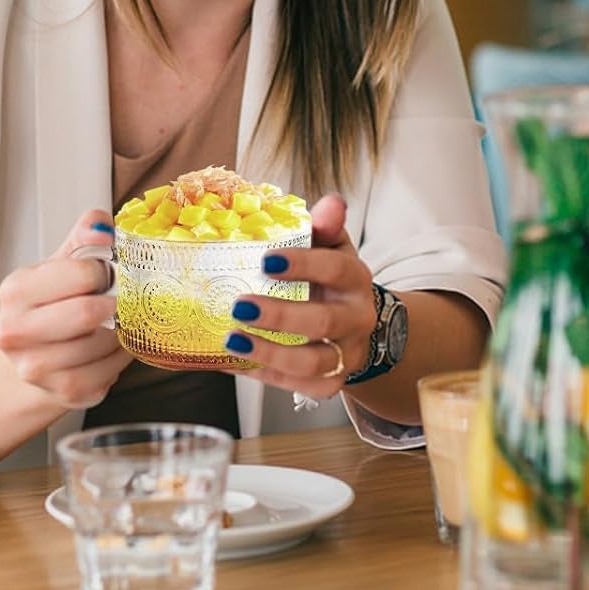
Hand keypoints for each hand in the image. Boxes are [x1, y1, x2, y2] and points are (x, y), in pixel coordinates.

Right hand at [0, 209, 131, 409]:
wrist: (32, 356)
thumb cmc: (52, 305)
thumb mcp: (62, 265)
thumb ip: (84, 238)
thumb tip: (102, 226)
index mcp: (16, 291)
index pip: (81, 273)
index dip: (106, 270)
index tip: (108, 273)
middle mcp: (16, 333)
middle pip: (89, 313)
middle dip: (115, 302)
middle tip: (119, 298)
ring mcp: (37, 369)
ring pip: (105, 342)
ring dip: (122, 330)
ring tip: (115, 322)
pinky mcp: (66, 393)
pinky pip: (113, 370)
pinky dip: (122, 355)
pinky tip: (113, 346)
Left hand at [221, 194, 378, 398]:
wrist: (356, 324)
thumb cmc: (332, 280)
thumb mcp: (331, 247)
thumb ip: (326, 225)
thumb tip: (331, 202)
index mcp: (356, 279)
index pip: (336, 269)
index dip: (303, 264)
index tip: (266, 260)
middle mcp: (356, 318)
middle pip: (323, 321)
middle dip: (280, 315)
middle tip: (241, 305)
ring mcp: (345, 354)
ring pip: (313, 362)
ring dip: (271, 352)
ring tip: (233, 339)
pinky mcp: (330, 382)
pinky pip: (299, 387)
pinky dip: (264, 375)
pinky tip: (232, 360)